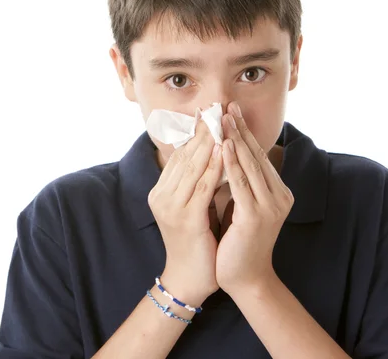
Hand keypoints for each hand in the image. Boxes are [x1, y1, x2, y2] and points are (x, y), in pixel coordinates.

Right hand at [148, 119, 223, 305]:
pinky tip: (226, 150)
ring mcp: (172, 207)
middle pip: (185, 155)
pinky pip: (203, 185)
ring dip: (209, 141)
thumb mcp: (193, 206)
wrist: (190, 278)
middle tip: (216, 108)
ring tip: (222, 121)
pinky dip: (215, 165)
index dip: (195, 133)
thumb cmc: (196, 241)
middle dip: (203, 131)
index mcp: (161, 191)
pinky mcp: (186, 218)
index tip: (209, 113)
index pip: (180, 155)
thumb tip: (213, 153)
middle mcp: (162, 195)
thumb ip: (197, 182)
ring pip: (193, 166)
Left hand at [215, 102, 294, 293]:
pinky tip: (223, 146)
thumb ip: (240, 183)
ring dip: (234, 139)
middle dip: (239, 130)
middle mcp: (279, 196)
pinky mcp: (256, 216)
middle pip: (256, 155)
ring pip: (249, 165)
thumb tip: (225, 154)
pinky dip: (231, 163)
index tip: (230, 113)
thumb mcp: (242, 206)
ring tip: (222, 119)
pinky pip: (241, 183)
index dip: (244, 134)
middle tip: (226, 106)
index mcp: (278, 192)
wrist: (245, 278)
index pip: (258, 156)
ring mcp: (270, 206)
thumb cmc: (239, 242)